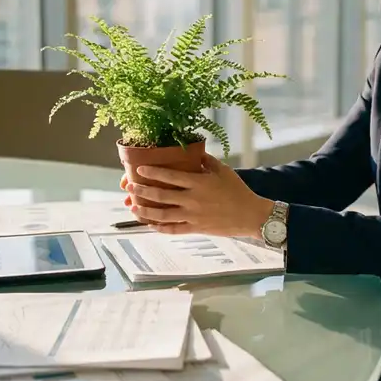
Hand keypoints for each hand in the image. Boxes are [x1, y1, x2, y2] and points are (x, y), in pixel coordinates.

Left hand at [124, 153, 273, 237]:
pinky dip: (160, 228)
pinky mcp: (196, 229)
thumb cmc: (237, 190)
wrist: (250, 215)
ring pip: (163, 215)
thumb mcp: (223, 170)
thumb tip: (193, 151)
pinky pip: (174, 229)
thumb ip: (206, 160)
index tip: (140, 169)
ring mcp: (193, 216)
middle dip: (143, 191)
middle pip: (161, 196)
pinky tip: (151, 225)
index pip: (170, 176)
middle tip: (130, 187)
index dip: (153, 172)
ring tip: (134, 207)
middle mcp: (192, 200)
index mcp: (198, 183)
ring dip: (146, 211)